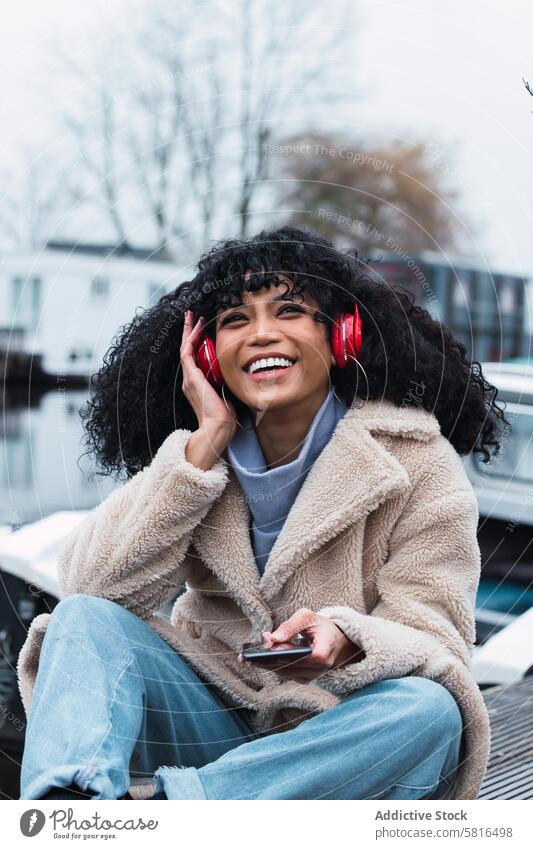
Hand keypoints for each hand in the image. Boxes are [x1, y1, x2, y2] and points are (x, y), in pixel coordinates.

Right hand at [180, 309, 236, 437]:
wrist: (217, 427)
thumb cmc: (225, 416)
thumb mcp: (228, 394)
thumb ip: (229, 383)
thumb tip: (241, 374)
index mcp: (197, 383)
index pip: (195, 357)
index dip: (197, 341)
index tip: (202, 328)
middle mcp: (190, 379)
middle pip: (187, 349)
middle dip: (189, 331)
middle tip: (192, 316)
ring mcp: (189, 378)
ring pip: (186, 347)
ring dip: (189, 331)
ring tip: (192, 316)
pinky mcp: (191, 377)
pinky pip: (187, 353)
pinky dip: (190, 339)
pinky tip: (196, 328)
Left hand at [237, 608, 365, 683]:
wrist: (336, 641)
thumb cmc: (321, 626)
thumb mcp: (308, 617)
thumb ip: (290, 626)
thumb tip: (272, 638)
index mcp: (324, 652)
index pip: (301, 655)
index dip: (283, 652)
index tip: (267, 645)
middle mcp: (319, 669)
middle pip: (289, 666)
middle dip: (267, 659)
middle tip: (247, 655)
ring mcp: (312, 676)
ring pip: (285, 672)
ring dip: (266, 664)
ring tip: (247, 658)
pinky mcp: (305, 679)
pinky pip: (286, 674)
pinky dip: (273, 667)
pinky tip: (258, 661)